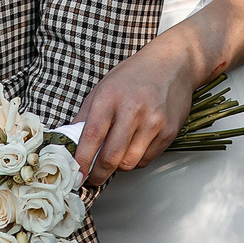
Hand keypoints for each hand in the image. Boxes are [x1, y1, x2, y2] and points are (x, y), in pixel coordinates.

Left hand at [71, 34, 204, 186]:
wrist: (173, 64)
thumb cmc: (135, 75)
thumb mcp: (103, 88)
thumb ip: (86, 116)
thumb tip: (70, 142)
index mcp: (110, 98)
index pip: (92, 137)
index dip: (82, 161)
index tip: (76, 174)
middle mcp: (132, 110)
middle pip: (111, 157)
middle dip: (98, 174)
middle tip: (92, 178)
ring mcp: (153, 122)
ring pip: (129, 163)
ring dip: (118, 168)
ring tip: (114, 160)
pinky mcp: (168, 132)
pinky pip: (147, 159)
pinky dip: (136, 161)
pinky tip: (132, 149)